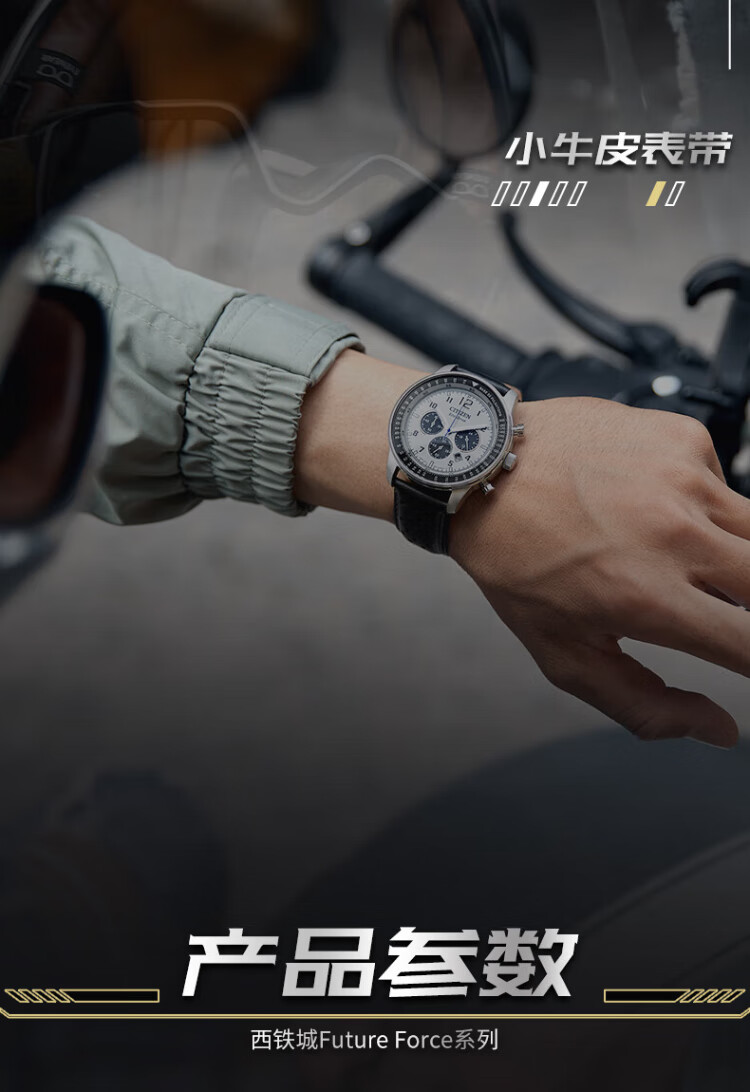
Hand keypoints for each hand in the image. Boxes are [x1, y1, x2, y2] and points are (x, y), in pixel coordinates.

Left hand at [451, 397, 749, 747]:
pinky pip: (726, 487)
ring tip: (688, 566)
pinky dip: (709, 509)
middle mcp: (676, 536)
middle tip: (714, 612)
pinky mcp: (684, 437)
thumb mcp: (562, 654)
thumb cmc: (516, 564)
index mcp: (648, 598)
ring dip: (740, 561)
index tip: (745, 659)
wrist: (481, 468)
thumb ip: (645, 706)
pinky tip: (660, 510)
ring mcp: (686, 479)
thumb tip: (721, 730)